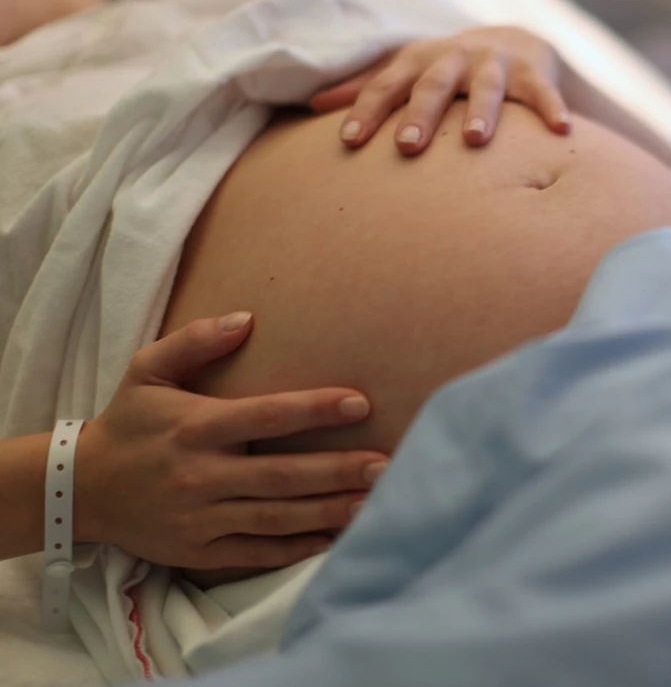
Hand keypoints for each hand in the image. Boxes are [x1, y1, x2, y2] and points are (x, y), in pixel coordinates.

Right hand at [75, 312, 387, 569]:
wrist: (80, 490)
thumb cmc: (129, 422)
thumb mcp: (148, 369)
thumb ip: (196, 340)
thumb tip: (247, 319)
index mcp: (196, 426)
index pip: (267, 416)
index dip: (316, 409)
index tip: (360, 403)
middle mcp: (201, 474)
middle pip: (283, 475)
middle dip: (339, 471)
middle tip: (388, 465)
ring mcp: (201, 517)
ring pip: (278, 518)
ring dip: (331, 511)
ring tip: (378, 502)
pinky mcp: (200, 551)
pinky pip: (258, 552)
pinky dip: (299, 548)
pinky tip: (337, 538)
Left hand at [310, 26, 571, 153]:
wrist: (514, 40)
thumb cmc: (447, 68)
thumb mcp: (408, 71)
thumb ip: (366, 87)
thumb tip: (310, 106)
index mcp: (418, 61)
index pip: (386, 85)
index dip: (366, 111)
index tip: (349, 142)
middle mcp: (454, 58)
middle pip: (434, 86)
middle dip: (421, 115)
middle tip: (407, 146)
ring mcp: (495, 63)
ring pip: (487, 88)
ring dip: (482, 112)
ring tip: (476, 140)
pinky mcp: (532, 71)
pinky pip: (543, 92)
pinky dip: (552, 108)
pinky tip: (563, 130)